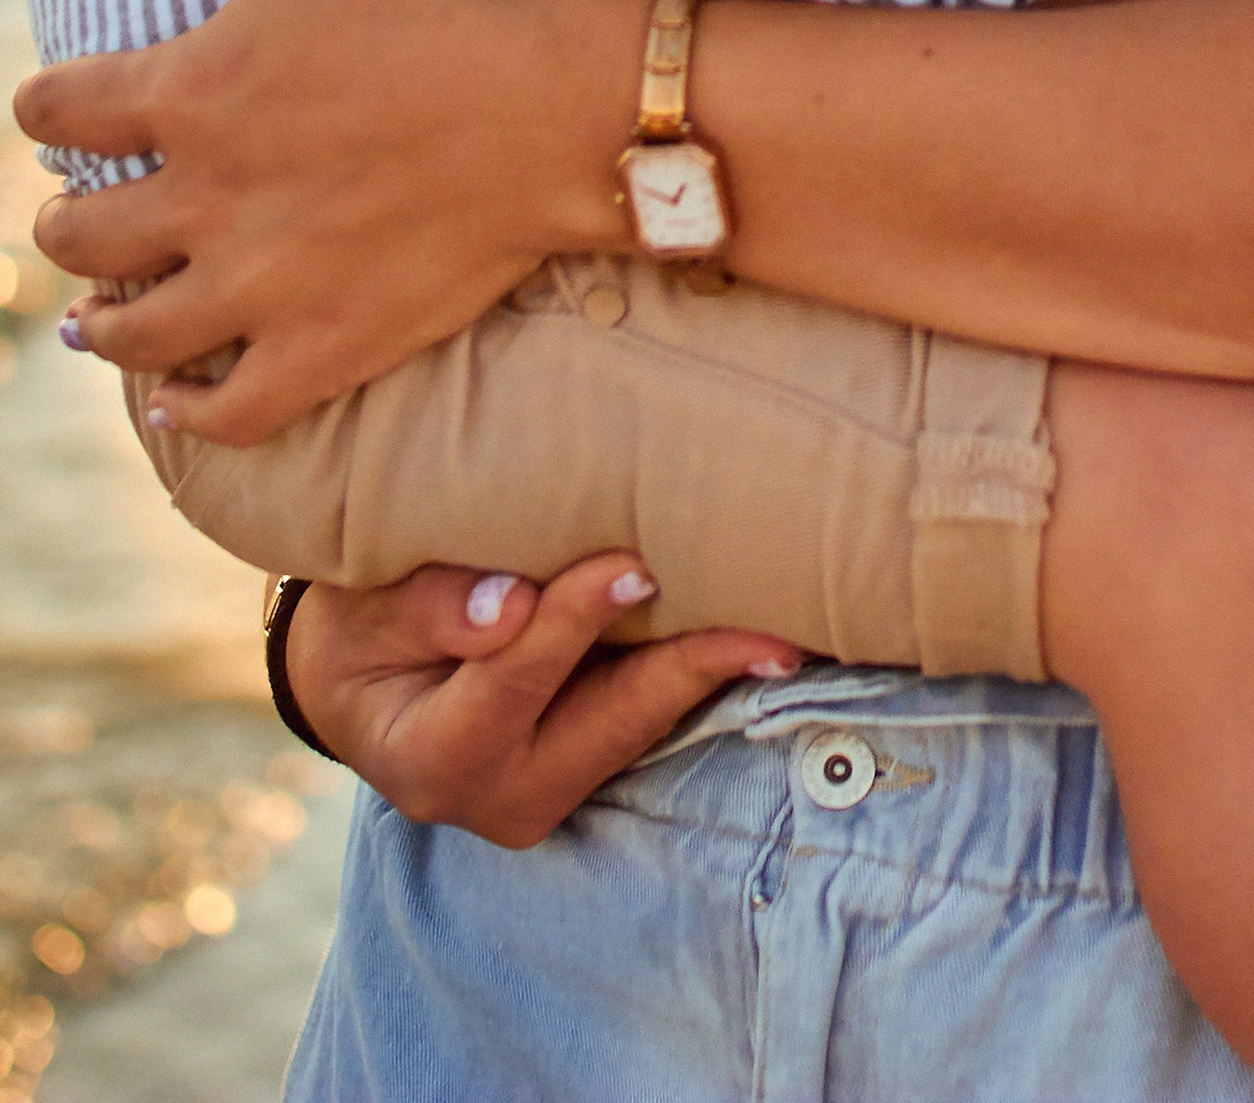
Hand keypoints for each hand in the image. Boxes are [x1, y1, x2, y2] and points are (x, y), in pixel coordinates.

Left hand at [19, 0, 643, 442]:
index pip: (63, 110)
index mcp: (194, 92)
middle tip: (75, 212)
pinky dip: (189, 411)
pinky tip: (178, 401)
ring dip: (102, 321)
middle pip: (83, 234)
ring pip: (137, 333)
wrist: (566, 102)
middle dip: (66, 220)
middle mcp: (206, 201)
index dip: (45, 102)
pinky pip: (229, 411)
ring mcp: (264, 287)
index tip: (54, 104)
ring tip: (95, 315)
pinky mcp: (330, 345)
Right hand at [286, 552, 801, 847]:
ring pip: (641, 726)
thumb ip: (428, 609)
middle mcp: (500, 797)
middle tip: (771, 630)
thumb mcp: (364, 614)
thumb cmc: (357, 631)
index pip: (514, 682)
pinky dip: (694, 672)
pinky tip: (754, 636)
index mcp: (433, 759)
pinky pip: (645, 718)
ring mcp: (549, 792)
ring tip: (788, 630)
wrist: (355, 681)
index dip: (574, 623)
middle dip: (690, 669)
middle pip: (608, 724)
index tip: (634, 565)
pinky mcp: (582, 769)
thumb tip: (507, 609)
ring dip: (711, 674)